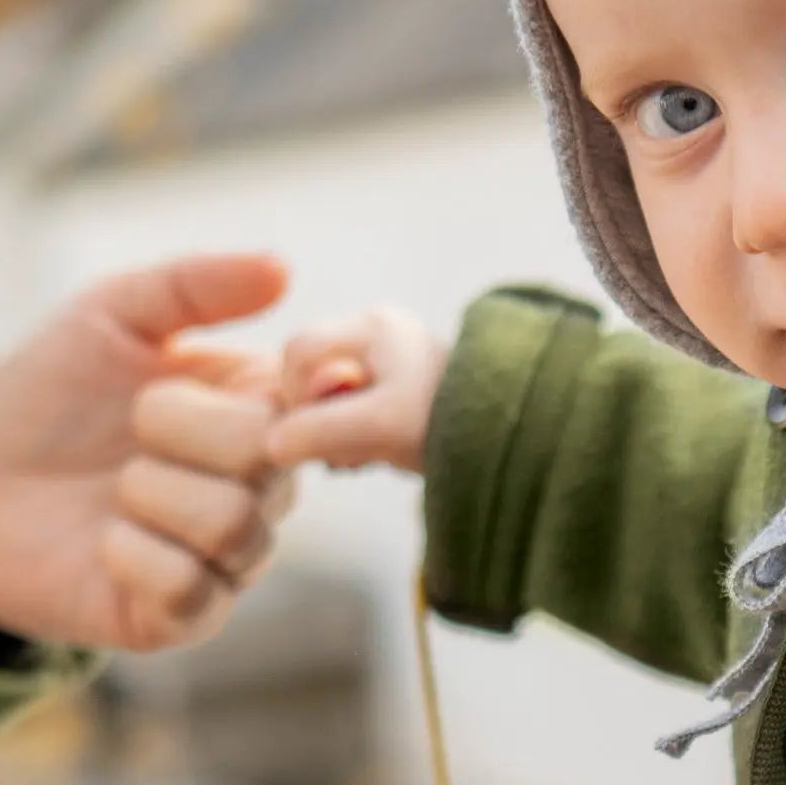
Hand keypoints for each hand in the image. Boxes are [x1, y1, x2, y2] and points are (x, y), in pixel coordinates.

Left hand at [0, 254, 292, 654]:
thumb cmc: (42, 398)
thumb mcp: (107, 315)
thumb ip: (192, 286)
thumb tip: (282, 269)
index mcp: (256, 412)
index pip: (316, 403)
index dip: (290, 390)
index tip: (231, 372)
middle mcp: (258, 490)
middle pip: (273, 462)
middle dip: (186, 428)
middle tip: (135, 421)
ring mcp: (225, 560)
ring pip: (235, 527)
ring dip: (154, 492)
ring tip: (115, 486)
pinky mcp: (184, 618)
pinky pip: (192, 590)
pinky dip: (134, 554)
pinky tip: (103, 540)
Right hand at [269, 305, 448, 476]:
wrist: (513, 446)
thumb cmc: (451, 427)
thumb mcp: (383, 428)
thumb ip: (323, 430)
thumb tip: (272, 443)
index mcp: (375, 326)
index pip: (298, 350)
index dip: (293, 395)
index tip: (315, 433)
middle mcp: (379, 331)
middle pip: (307, 372)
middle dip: (316, 417)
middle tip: (344, 453)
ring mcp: (388, 360)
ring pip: (325, 396)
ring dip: (334, 434)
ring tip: (365, 458)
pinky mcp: (396, 391)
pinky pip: (349, 411)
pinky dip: (352, 440)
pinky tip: (373, 458)